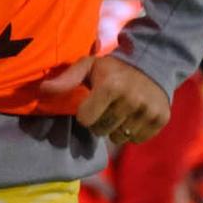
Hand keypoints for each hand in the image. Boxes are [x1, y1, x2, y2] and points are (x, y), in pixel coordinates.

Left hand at [40, 55, 169, 144]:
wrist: (153, 64)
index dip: (85, 113)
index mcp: (111, 86)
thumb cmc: (113, 69)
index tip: (92, 102)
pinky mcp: (160, 119)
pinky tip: (134, 115)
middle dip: (101, 122)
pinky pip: (137, 139)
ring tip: (121, 110)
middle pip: (102, 131)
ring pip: (120, 137)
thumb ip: (66, 80)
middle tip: (107, 107)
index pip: (85, 120)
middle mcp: (131, 100)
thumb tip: (42, 90)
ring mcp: (148, 111)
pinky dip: (134, 131)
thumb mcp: (88, 67)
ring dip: (117, 128)